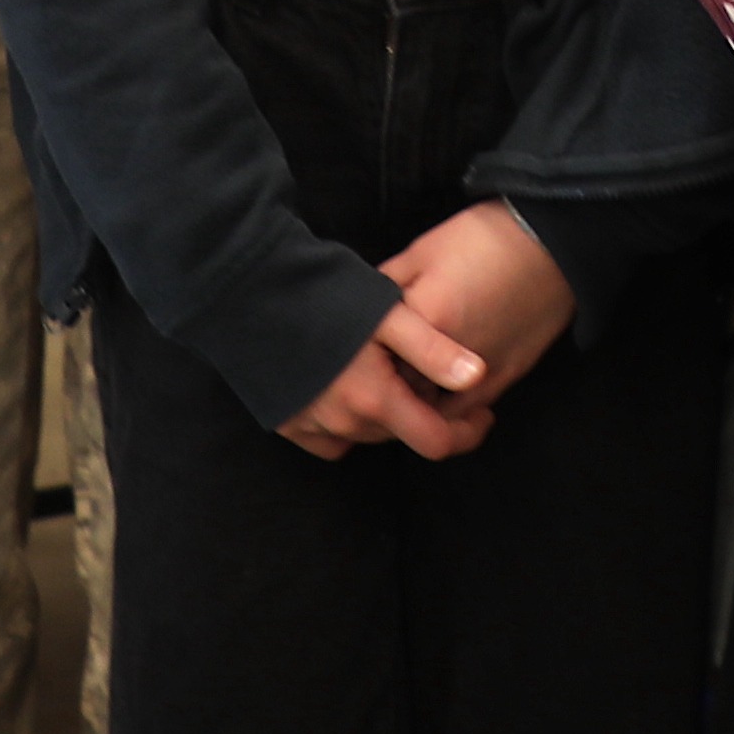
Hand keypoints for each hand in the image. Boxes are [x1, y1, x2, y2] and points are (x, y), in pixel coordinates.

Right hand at [282, 308, 504, 460]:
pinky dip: (346, 425)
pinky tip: (350, 394)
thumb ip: (434, 350)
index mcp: (375, 400)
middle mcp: (343, 422)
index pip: (435, 442)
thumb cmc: (325, 295)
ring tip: (394, 382)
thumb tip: (479, 379)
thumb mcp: (389, 314)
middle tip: (436, 384)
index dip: (467, 434)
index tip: (483, 415)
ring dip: (387, 418)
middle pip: (401, 435)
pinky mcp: (285, 421)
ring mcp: (310, 425)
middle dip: (425, 416)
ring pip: (367, 436)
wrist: (250, 292)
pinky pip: (328, 439)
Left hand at [378, 201, 575, 404]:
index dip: (367, 355)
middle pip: (401, 388)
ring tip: (413, 380)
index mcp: (420, 318)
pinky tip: (446, 387)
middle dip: (390, 381)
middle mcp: (446, 355)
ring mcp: (478, 373)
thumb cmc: (483, 239)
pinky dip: (452, 406)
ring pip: (433, 408)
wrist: (549, 243)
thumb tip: (366, 305)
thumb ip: (388, 283)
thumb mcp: (423, 250)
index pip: (375, 356)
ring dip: (420, 398)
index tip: (365, 350)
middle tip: (384, 369)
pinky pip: (467, 410)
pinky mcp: (505, 379)